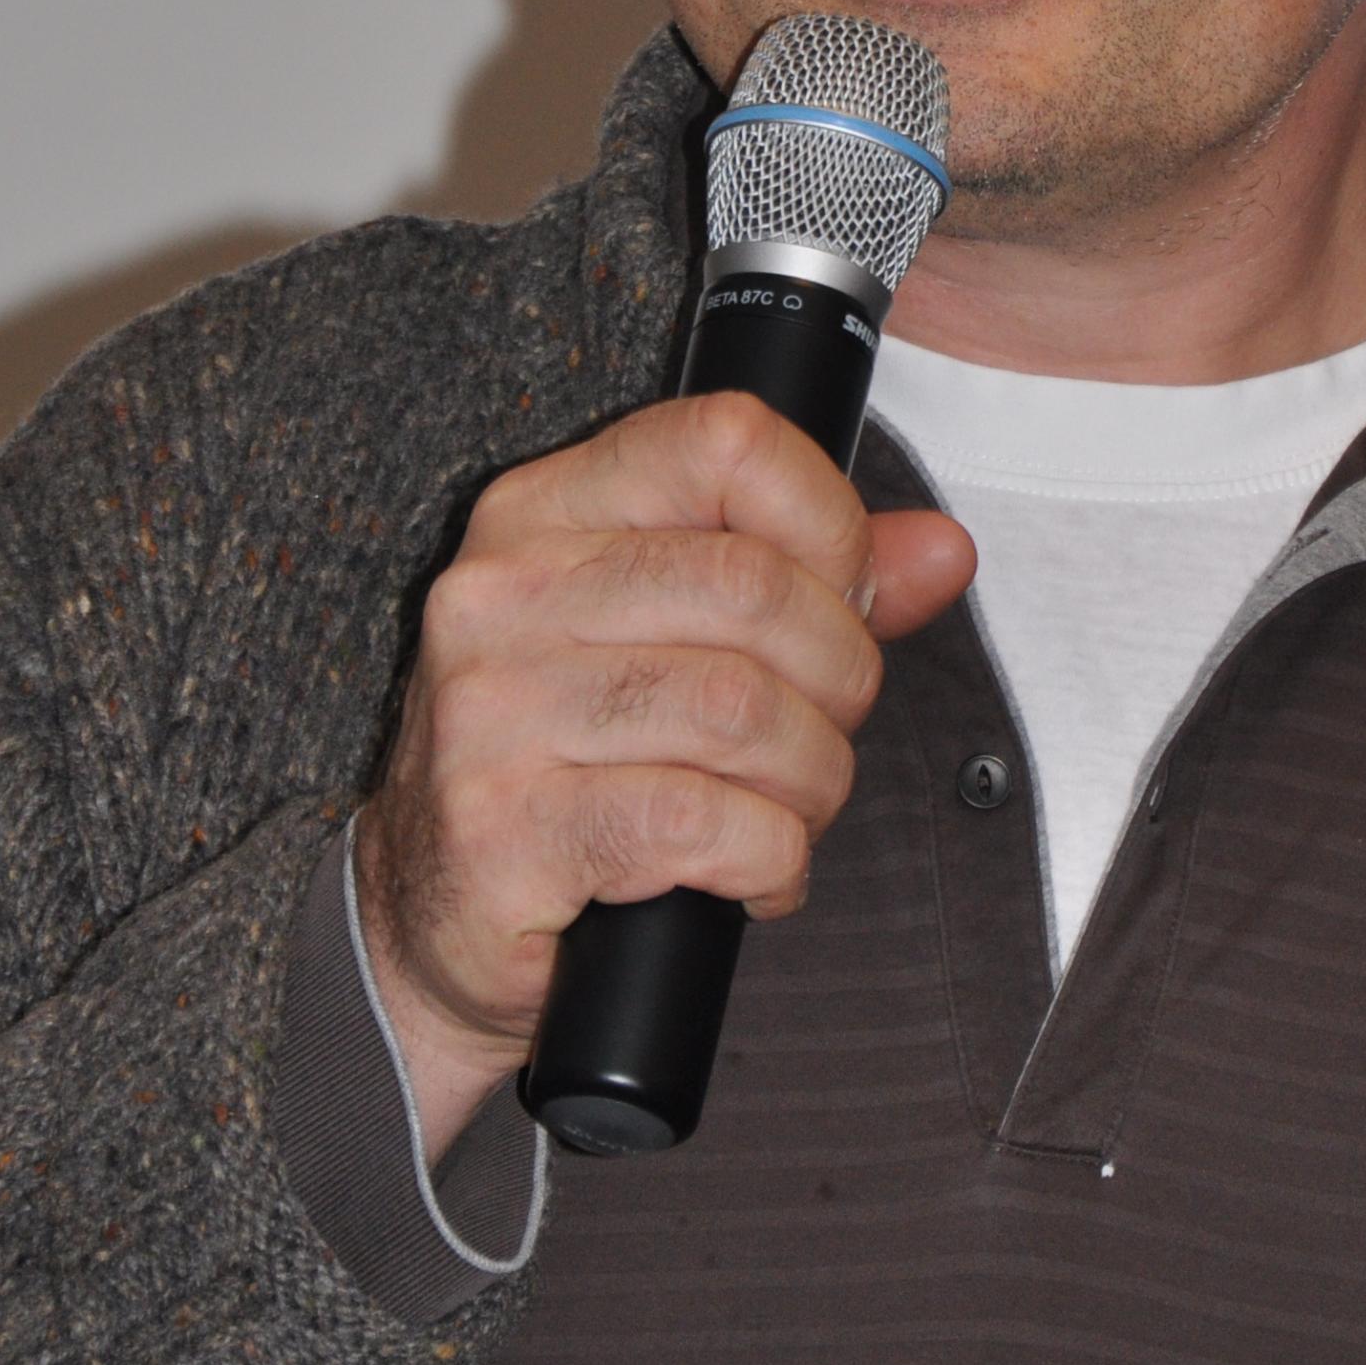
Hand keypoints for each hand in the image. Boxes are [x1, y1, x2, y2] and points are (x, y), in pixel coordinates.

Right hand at [350, 394, 973, 1161]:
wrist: (426, 921)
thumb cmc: (562, 767)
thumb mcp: (671, 642)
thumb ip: (810, 584)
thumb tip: (940, 551)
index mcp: (544, 514)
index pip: (724, 443)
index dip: (826, 524)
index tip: (845, 600)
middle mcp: (501, 594)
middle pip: (754, 586)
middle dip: (837, 676)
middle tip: (826, 732)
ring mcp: (490, 712)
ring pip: (740, 710)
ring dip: (808, 780)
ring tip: (788, 809)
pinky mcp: (501, 829)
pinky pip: (700, 821)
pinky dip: (766, 857)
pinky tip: (750, 870)